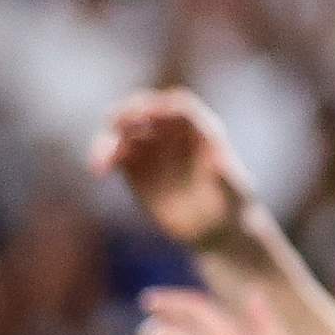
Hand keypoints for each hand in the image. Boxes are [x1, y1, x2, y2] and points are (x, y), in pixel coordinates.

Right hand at [93, 88, 253, 250]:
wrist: (213, 227)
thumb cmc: (231, 207)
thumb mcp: (235, 193)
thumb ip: (226, 178)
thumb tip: (219, 165)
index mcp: (202, 130)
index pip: (179, 107)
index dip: (161, 107)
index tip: (145, 115)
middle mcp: (174, 133)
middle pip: (146, 111)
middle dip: (128, 113)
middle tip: (114, 123)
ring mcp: (153, 149)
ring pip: (124, 133)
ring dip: (108, 141)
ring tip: (99, 162)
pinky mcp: (135, 167)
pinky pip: (115, 155)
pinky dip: (104, 159)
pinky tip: (99, 172)